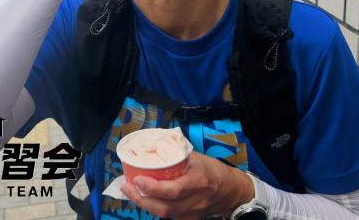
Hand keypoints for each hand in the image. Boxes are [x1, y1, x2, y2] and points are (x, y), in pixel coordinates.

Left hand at [119, 152, 254, 219]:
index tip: (137, 179)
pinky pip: (169, 217)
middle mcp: (196, 200)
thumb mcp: (197, 158)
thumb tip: (154, 145)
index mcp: (199, 181)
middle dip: (141, 199)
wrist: (231, 190)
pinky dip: (155, 209)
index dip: (152, 187)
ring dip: (145, 205)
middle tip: (127, 187)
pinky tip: (146, 200)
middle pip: (164, 208)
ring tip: (132, 193)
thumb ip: (177, 155)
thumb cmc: (213, 170)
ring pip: (165, 215)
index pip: (173, 190)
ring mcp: (193, 213)